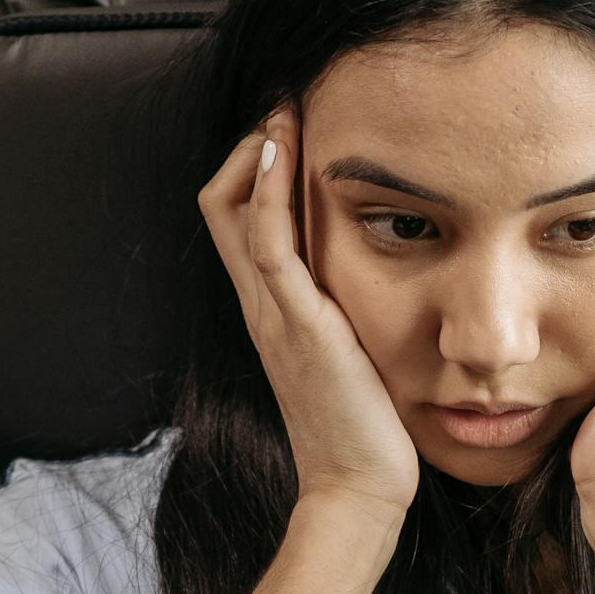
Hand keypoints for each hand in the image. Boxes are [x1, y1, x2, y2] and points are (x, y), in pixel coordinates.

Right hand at [197, 107, 421, 534]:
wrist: (359, 488)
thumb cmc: (365, 428)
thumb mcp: (351, 353)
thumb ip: (345, 312)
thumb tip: (374, 277)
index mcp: (270, 309)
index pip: (235, 217)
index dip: (252, 166)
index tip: (293, 127)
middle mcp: (260, 305)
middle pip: (220, 201)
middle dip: (249, 143)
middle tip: (288, 105)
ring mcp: (272, 313)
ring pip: (234, 210)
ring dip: (257, 151)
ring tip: (285, 109)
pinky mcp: (297, 325)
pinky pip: (267, 245)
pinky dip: (267, 191)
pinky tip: (283, 151)